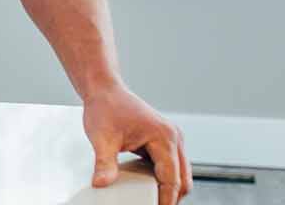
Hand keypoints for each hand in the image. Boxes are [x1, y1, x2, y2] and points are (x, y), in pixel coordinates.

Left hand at [83, 84, 190, 204]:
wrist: (105, 90)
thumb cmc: (105, 108)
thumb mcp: (101, 138)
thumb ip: (104, 163)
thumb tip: (101, 184)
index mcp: (164, 137)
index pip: (172, 179)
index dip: (166, 200)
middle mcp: (174, 137)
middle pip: (183, 180)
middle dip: (171, 197)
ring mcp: (172, 139)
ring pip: (181, 174)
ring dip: (170, 189)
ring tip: (152, 201)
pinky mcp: (165, 141)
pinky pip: (172, 166)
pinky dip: (165, 179)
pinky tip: (149, 187)